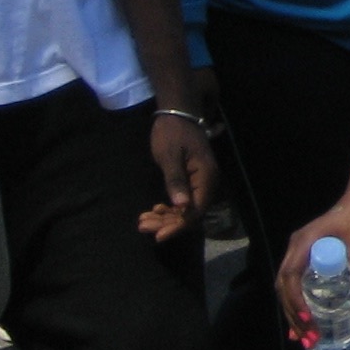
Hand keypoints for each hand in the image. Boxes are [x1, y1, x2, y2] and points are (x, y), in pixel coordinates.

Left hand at [143, 108, 216, 240]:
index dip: (178, 225)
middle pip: (190, 212)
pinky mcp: (192, 179)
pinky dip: (168, 208)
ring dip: (165, 217)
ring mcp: (199, 181)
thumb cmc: (172, 133)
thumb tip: (182, 206)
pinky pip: (183, 200)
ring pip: (185, 208)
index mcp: (205, 176)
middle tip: (143, 227)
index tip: (158, 236)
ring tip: (143, 222)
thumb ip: (176, 181)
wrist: (177, 113)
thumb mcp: (170, 156)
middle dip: (167, 223)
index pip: (195, 209)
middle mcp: (206, 181)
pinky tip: (153, 210)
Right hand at [278, 199, 349, 344]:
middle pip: (285, 287)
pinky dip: (297, 304)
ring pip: (287, 289)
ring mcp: (298, 254)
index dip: (296, 301)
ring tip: (306, 339)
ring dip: (294, 314)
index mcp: (305, 243)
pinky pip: (295, 285)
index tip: (309, 319)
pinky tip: (303, 324)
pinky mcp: (305, 258)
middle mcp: (295, 249)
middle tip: (309, 339)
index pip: (291, 277)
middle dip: (294, 315)